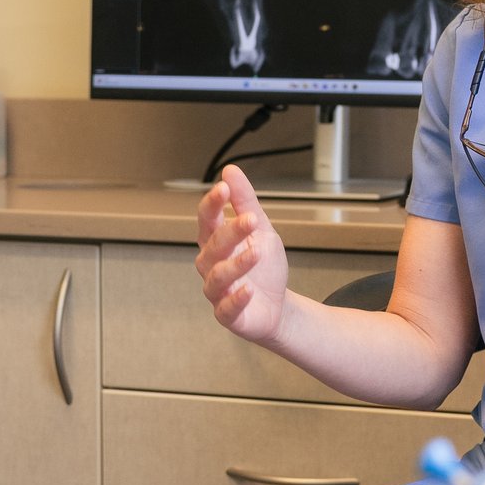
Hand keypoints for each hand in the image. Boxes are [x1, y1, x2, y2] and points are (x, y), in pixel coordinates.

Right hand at [196, 165, 290, 345]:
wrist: (277, 305)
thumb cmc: (264, 267)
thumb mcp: (260, 229)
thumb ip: (245, 201)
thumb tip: (230, 170)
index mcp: (216, 241)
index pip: (207, 219)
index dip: (213, 205)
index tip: (224, 189)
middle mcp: (211, 264)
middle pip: (212, 246)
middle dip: (230, 232)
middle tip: (251, 220)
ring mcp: (217, 291)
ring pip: (217, 276)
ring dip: (236, 263)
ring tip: (256, 252)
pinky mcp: (228, 314)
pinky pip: (226, 308)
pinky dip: (236, 298)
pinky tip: (248, 289)